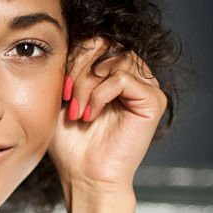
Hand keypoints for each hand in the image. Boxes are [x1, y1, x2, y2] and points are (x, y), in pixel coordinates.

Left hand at [47, 37, 167, 199]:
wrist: (84, 176)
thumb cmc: (70, 143)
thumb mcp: (60, 98)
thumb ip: (66, 67)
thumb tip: (60, 37)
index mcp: (111, 72)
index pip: (95, 40)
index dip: (73, 56)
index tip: (60, 87)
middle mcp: (132, 75)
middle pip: (106, 42)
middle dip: (78, 66)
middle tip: (67, 95)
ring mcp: (145, 86)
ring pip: (114, 58)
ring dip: (87, 83)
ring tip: (77, 110)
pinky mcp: (153, 100)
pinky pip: (123, 77)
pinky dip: (100, 94)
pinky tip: (90, 115)